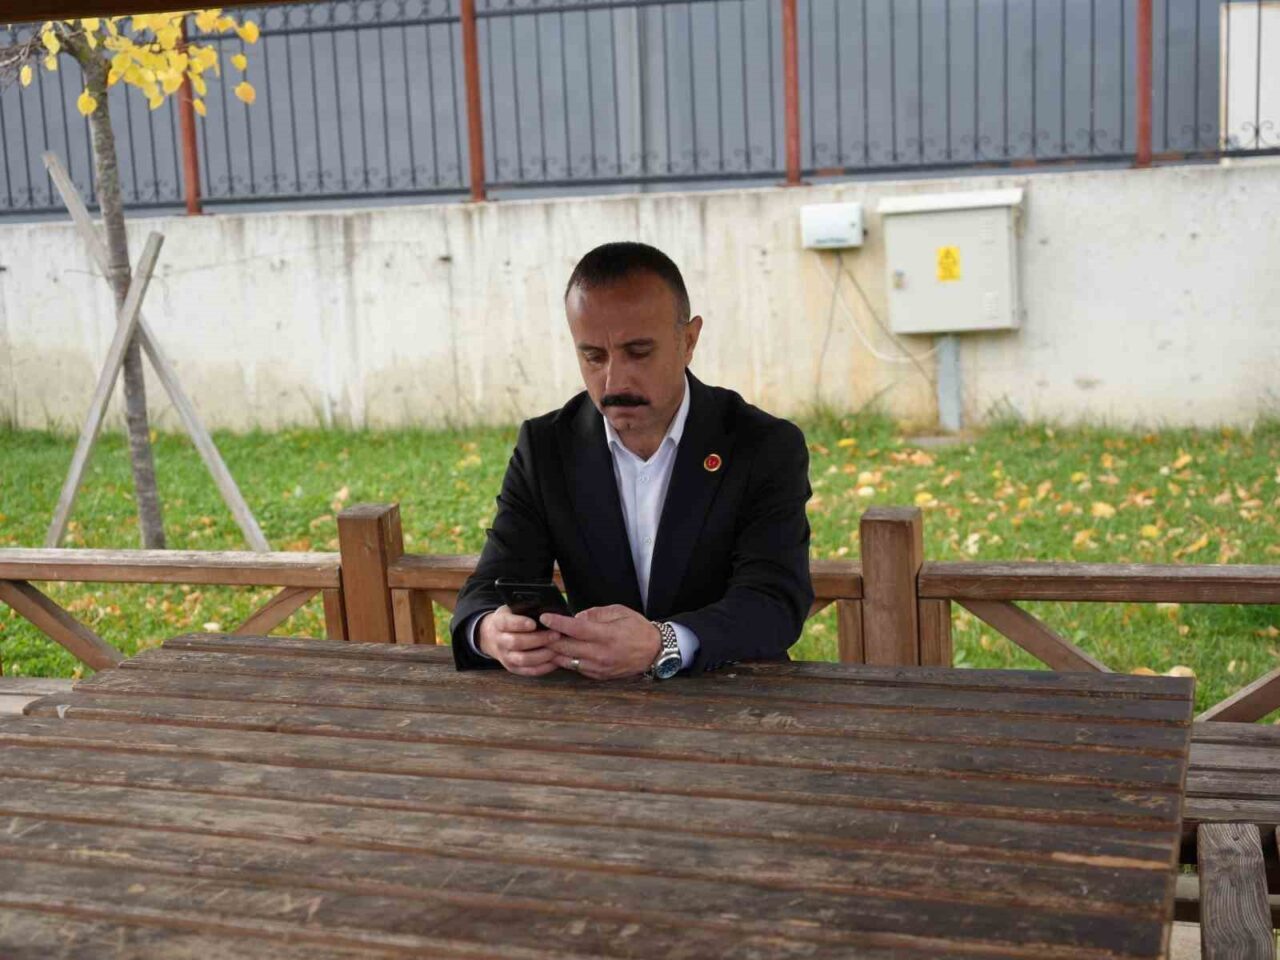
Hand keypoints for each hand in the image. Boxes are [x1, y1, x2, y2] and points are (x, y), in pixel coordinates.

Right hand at [476, 605, 560, 676]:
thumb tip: (546, 610)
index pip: (506, 623)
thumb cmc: (511, 619)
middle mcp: (499, 641)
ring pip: (524, 659)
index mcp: (498, 622)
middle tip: (556, 634)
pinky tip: (555, 660)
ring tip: (558, 648)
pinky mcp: (513, 668)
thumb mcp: (512, 609)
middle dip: (538, 639)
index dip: (519, 624)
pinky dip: (544, 667)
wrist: (493, 636)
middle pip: (516, 643)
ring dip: (543, 655)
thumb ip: (525, 609)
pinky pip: (529, 671)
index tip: (533, 623)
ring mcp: (505, 657)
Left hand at [540, 605, 661, 680]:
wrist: (655, 651)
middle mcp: (601, 654)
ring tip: (545, 642)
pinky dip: (566, 660)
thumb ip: (596, 614)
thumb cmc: (637, 629)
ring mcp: (599, 667)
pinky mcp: (599, 676)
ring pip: (567, 661)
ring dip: (554, 652)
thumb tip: (576, 618)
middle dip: (549, 639)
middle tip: (539, 631)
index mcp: (607, 635)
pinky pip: (576, 668)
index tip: (545, 618)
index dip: (557, 623)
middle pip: (566, 648)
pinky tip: (560, 653)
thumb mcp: (620, 612)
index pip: (576, 629)